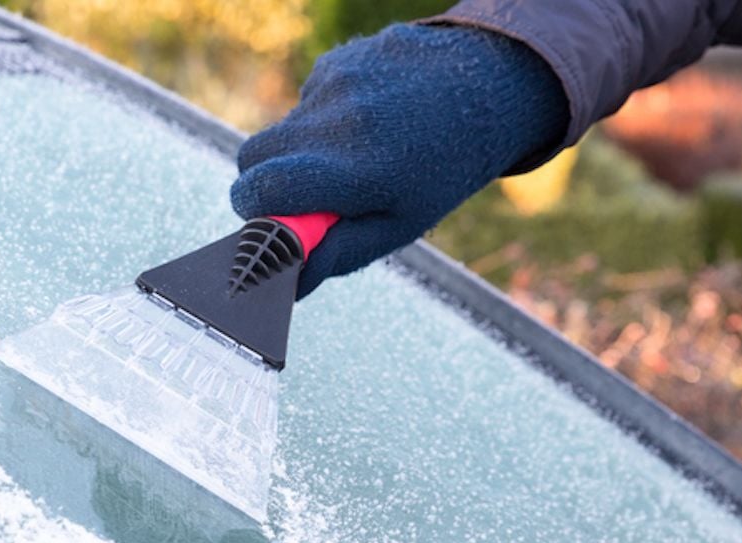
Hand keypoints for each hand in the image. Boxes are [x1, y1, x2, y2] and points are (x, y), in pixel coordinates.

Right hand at [230, 24, 567, 297]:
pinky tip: (365, 120)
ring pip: (280, 130)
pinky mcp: (336, 61)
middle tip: (304, 195)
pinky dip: (322, 118)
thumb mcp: (400, 224)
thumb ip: (338, 252)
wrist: (489, 87)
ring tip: (352, 153)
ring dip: (300, 149)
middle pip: (251, 157)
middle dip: (264, 181)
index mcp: (355, 171)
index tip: (268, 221)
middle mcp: (338, 121)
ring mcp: (335, 84)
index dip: (253, 210)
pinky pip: (304, 102)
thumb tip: (287, 282)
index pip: (261, 188)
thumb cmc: (443, 169)